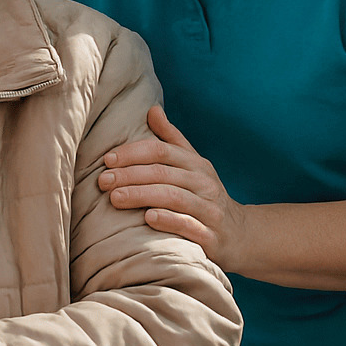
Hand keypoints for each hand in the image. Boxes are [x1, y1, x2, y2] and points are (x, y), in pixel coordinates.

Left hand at [98, 105, 245, 271]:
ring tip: (115, 198)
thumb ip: (171, 139)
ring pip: (173, 197)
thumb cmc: (206, 196)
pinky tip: (148, 218)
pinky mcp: (211, 236)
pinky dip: (169, 221)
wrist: (242, 234)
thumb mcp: (193, 165)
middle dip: (129, 175)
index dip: (132, 153)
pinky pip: (189, 226)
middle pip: (162, 174)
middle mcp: (204, 183)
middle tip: (102, 181)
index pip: (161, 151)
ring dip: (142, 195)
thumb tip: (152, 109)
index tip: (107, 160)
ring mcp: (209, 210)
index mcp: (196, 164)